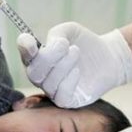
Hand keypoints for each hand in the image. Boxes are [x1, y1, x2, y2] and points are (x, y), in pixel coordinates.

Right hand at [17, 22, 131, 107]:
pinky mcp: (68, 101)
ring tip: (76, 52)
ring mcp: (53, 90)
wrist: (108, 57)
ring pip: (48, 84)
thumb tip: (48, 46)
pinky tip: (78, 71)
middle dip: (48, 58)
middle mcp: (42, 76)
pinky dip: (68, 82)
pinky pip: (60, 96)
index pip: (25, 54)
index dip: (23, 49)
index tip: (29, 41)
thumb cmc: (85, 44)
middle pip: (33, 73)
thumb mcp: (70, 31)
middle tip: (65, 45)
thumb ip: (56, 34)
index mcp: (38, 57)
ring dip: (63, 65)